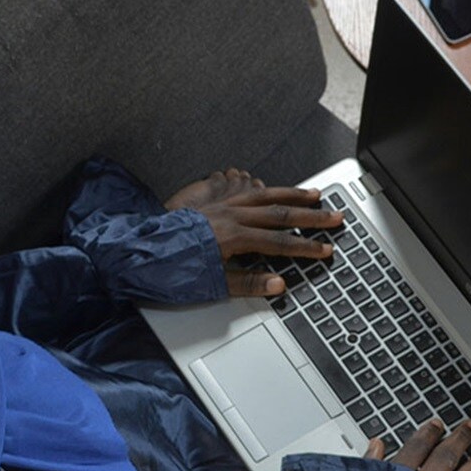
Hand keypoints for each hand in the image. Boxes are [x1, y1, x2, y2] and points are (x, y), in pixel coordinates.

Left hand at [164, 168, 342, 296]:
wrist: (135, 250)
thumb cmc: (169, 270)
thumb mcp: (210, 285)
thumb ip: (247, 283)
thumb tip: (279, 283)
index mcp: (234, 237)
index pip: (280, 244)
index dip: (306, 248)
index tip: (326, 250)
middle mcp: (230, 214)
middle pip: (279, 212)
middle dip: (311, 216)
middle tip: (335, 217)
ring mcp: (219, 202)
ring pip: (263, 194)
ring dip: (291, 193)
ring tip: (313, 194)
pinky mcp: (207, 198)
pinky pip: (240, 186)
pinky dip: (259, 185)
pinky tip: (267, 185)